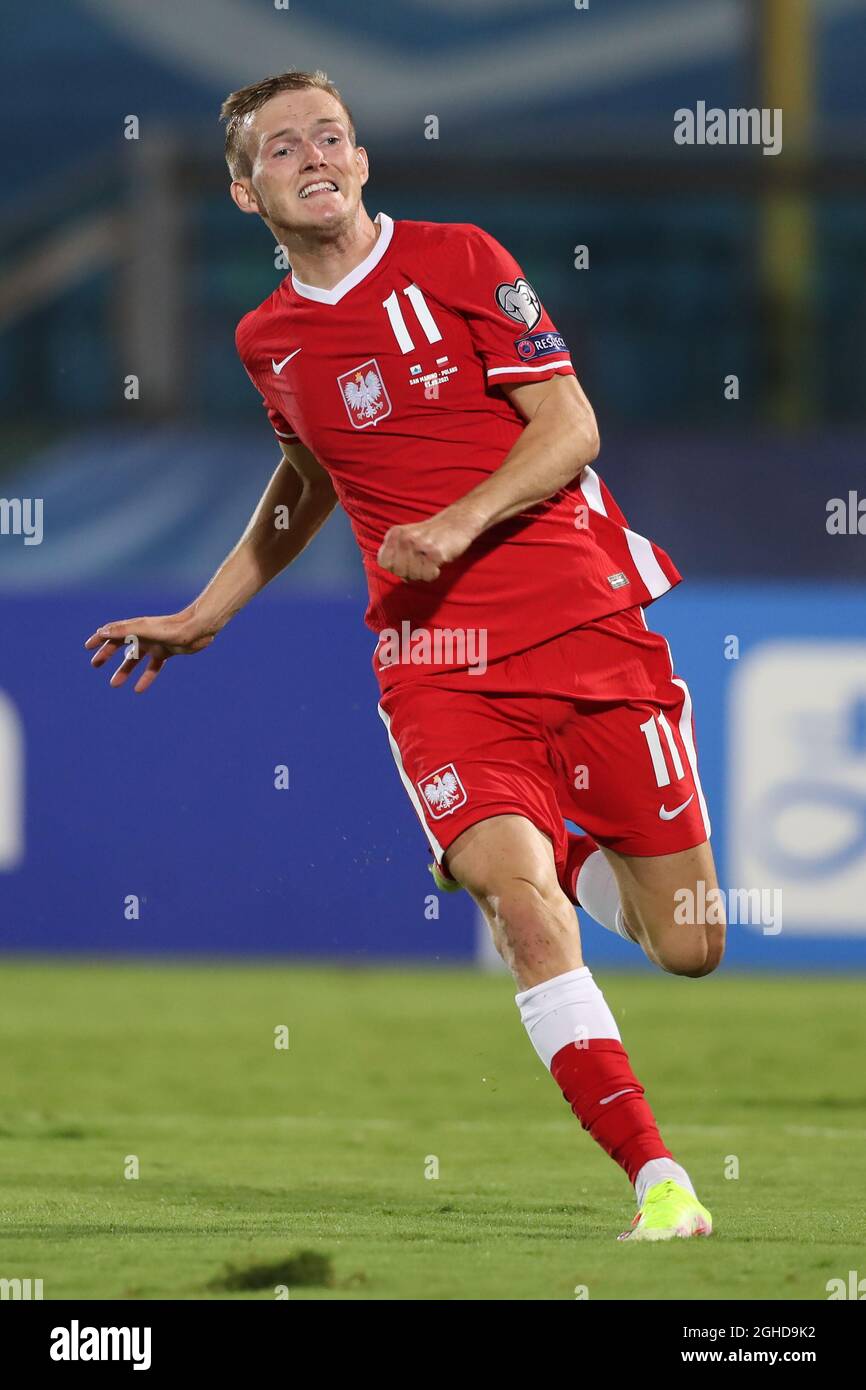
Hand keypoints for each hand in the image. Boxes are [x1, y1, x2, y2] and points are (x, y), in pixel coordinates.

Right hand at [84, 610, 216, 693]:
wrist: (198, 630)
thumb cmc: (173, 628)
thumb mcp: (145, 630)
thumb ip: (123, 631)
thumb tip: (101, 631)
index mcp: (136, 627)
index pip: (113, 631)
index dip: (99, 638)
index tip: (88, 648)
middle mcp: (143, 634)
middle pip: (121, 645)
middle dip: (107, 654)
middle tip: (95, 665)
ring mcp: (155, 644)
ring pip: (135, 659)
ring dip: (124, 670)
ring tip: (114, 684)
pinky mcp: (166, 652)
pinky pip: (153, 667)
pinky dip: (145, 678)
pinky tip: (138, 690)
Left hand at [377, 511, 477, 581]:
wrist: (457, 522)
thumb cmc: (432, 534)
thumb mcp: (408, 537)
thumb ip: (397, 554)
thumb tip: (401, 577)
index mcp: (395, 533)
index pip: (384, 562)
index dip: (394, 567)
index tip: (406, 563)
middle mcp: (405, 538)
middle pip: (398, 571)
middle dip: (410, 573)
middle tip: (421, 564)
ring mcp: (419, 545)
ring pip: (413, 575)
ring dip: (423, 573)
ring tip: (430, 561)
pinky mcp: (435, 553)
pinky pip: (427, 575)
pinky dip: (433, 574)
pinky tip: (438, 563)